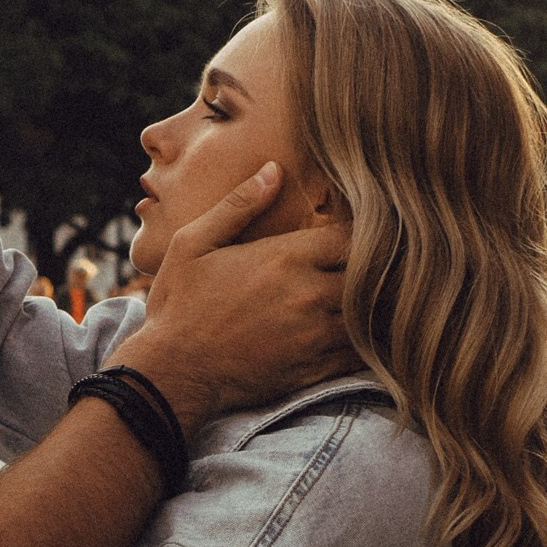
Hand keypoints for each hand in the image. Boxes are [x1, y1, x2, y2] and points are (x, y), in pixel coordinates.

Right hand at [109, 163, 355, 434]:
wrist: (171, 374)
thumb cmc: (178, 305)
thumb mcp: (194, 244)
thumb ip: (238, 206)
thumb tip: (273, 171)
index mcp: (284, 258)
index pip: (352, 235)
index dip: (361, 230)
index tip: (354, 230)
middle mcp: (308, 296)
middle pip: (374, 274)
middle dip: (376, 266)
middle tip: (374, 261)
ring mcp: (315, 336)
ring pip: (373, 314)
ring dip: (374, 302)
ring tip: (370, 293)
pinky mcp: (315, 370)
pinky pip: (361, 353)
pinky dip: (366, 340)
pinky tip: (357, 330)